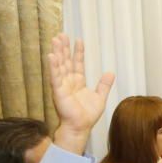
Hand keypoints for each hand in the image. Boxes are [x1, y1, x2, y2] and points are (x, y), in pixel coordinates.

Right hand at [48, 34, 114, 153]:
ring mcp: (62, 86)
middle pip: (66, 61)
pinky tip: (51, 56)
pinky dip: (53, 66)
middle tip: (61, 35)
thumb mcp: (99, 97)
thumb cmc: (87, 115)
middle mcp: (68, 81)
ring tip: (56, 40)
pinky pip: (55, 77)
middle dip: (64, 48)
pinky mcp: (58, 91)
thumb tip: (110, 72)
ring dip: (57, 53)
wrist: (80, 127)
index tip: (78, 40)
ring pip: (59, 66)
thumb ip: (104, 85)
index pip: (77, 63)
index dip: (78, 52)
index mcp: (78, 82)